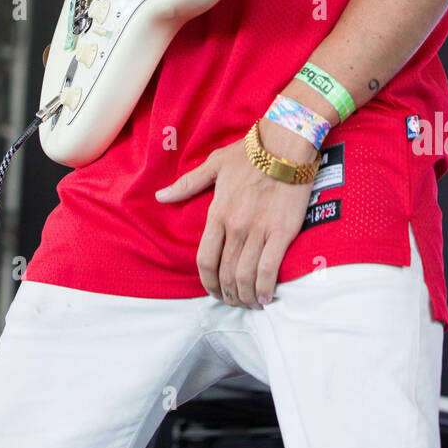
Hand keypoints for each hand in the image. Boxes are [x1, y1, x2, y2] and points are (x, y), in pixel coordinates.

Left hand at [155, 128, 316, 309]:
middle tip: (232, 300)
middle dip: (227, 294)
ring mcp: (259, 231)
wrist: (286, 144)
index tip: (213, 289)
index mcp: (218, 213)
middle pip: (226, 273)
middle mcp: (236, 226)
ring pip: (246, 276)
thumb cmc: (250, 153)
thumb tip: (160, 196)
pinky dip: (265, 289)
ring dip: (245, 296)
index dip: (207, 281)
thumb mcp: (214, 165)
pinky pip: (269, 269)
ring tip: (248, 302)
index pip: (205, 259)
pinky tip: (266, 297)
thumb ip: (187, 184)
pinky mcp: (282, 232)